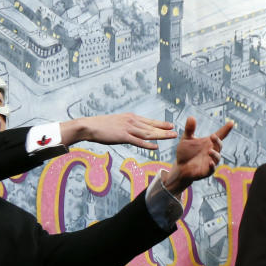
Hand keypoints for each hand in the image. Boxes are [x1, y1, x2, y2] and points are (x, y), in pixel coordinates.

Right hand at [62, 113, 176, 148]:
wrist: (89, 126)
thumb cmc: (101, 126)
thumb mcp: (117, 123)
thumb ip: (127, 126)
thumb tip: (133, 131)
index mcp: (130, 118)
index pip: (149, 121)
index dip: (160, 124)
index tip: (170, 125)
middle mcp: (131, 121)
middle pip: (151, 126)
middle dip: (164, 129)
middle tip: (175, 131)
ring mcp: (127, 129)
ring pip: (148, 133)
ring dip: (161, 135)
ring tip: (171, 137)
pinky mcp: (122, 136)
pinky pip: (138, 142)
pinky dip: (147, 145)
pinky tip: (156, 147)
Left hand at [163, 118, 234, 193]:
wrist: (180, 167)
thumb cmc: (185, 152)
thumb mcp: (186, 139)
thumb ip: (189, 129)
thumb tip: (191, 117)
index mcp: (209, 143)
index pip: (220, 135)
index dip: (226, 129)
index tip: (231, 122)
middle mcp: (212, 151)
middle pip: (219, 145)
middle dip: (217, 141)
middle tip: (212, 136)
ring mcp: (211, 161)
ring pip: (217, 157)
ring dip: (215, 154)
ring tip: (209, 151)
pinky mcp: (207, 171)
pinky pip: (212, 169)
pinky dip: (212, 166)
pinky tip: (210, 163)